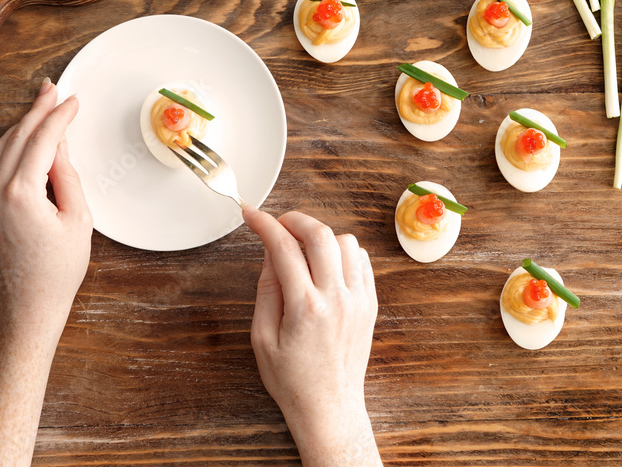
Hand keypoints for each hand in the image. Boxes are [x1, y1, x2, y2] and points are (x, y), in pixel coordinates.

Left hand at [0, 78, 92, 335]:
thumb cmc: (58, 271)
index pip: (42, 140)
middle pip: (17, 137)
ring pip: (2, 147)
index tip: (73, 100)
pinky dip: (13, 144)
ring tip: (42, 105)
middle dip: (37, 109)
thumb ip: (67, 175)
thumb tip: (59, 144)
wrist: (29, 308)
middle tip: (53, 88)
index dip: (59, 116)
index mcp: (20, 193)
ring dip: (23, 124)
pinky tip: (27, 137)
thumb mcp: (77, 219)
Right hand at [244, 206, 379, 465]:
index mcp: (304, 307)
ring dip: (321, 237)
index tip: (251, 214)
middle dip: (295, 219)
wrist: (330, 408)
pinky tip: (325, 265)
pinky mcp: (370, 304)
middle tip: (278, 225)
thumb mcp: (262, 338)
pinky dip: (343, 253)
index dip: (263, 224)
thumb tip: (269, 251)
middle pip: (320, 234)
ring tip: (303, 250)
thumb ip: (267, 289)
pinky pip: (362, 260)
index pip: (283, 248)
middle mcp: (336, 298)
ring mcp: (358, 300)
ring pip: (346, 241)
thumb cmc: (292, 379)